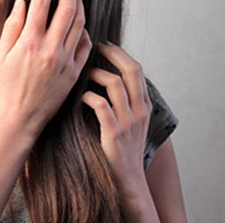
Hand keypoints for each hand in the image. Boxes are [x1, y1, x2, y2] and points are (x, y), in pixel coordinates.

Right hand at [0, 0, 92, 137]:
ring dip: (78, 1)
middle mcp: (50, 49)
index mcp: (29, 42)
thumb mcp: (0, 54)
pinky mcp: (75, 72)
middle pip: (67, 6)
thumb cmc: (5, 86)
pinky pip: (85, 43)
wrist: (19, 119)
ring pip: (80, 22)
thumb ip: (13, 24)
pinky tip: (77, 22)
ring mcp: (66, 61)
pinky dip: (83, 28)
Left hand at [81, 42, 152, 190]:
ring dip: (97, 74)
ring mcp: (128, 121)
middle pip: (131, 70)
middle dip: (113, 54)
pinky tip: (81, 97)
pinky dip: (89, 96)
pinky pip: (101, 105)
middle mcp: (140, 110)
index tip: (105, 45)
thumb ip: (124, 101)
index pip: (137, 70)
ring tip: (85, 73)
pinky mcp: (114, 132)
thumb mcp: (131, 122)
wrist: (128, 179)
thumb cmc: (122, 148)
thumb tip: (107, 78)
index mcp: (144, 105)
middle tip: (96, 46)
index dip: (121, 54)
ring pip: (115, 84)